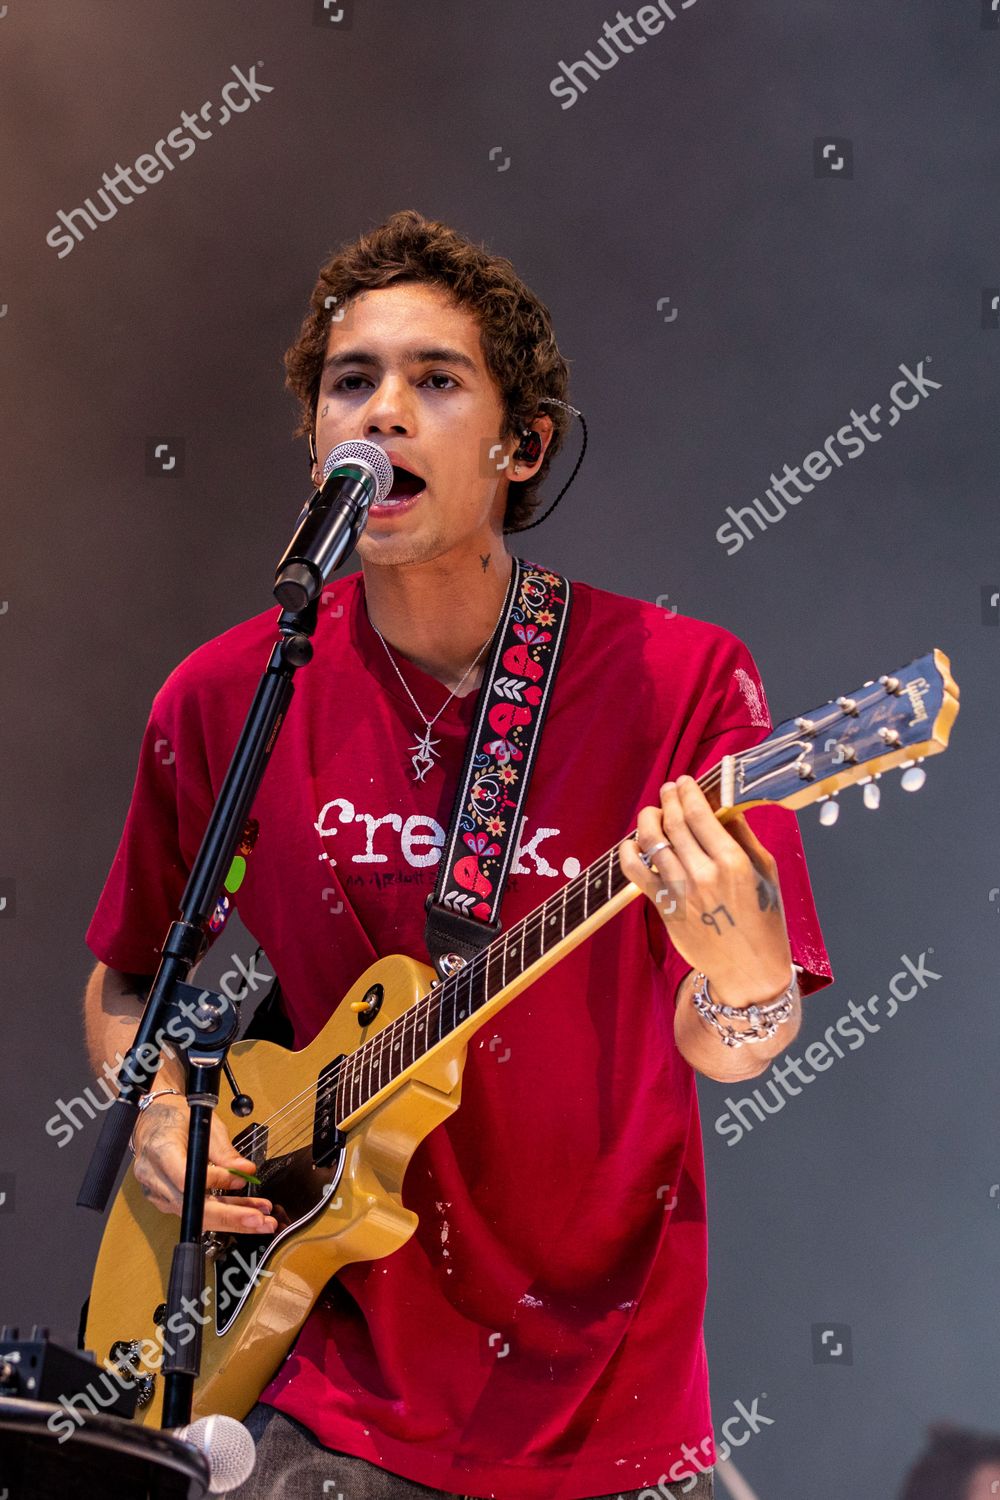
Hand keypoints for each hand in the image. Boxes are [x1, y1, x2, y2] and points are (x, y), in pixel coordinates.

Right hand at [131, 1094, 277, 1234]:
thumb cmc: (176, 1117)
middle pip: (193, 1208)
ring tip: (262, 1218)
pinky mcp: (165, 1200)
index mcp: (161, 1152)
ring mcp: (158, 1193)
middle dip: (230, 1218)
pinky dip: (222, 1212)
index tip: (241, 1181)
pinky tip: (245, 1210)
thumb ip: (224, 1151)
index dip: (215, 1182)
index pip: (186, 1178)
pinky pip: (195, 1211)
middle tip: (259, 1220)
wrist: (153, 1121)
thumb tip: (246, 1170)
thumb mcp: (205, 1124)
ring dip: (232, 1218)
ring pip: (197, 1215)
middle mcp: (155, 1178)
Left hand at [618, 775, 792, 1004]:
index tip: (683, 781)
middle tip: (667, 790)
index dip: (686, 791)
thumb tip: (725, 804)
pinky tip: (632, 843)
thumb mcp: (766, 873)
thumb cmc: (764, 920)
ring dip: (648, 819)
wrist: (749, 970)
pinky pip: (637, 873)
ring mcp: (680, 892)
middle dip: (667, 799)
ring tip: (651, 813)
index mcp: (733, 862)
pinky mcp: (665, 908)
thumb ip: (743, 836)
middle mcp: (704, 874)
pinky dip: (629, 852)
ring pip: (652, 842)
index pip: (699, 813)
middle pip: (673, 822)